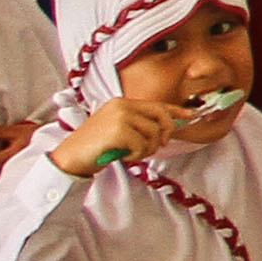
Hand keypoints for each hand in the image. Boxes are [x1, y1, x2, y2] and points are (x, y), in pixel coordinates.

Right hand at [54, 95, 182, 177]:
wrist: (70, 157)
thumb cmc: (96, 147)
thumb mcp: (119, 130)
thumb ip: (139, 126)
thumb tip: (167, 130)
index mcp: (123, 103)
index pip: (157, 104)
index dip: (176, 111)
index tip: (192, 116)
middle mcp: (122, 105)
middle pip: (161, 116)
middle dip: (165, 134)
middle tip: (158, 146)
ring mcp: (120, 116)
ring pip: (153, 133)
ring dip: (148, 149)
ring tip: (132, 153)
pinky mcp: (118, 130)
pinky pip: (142, 144)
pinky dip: (137, 154)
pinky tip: (124, 155)